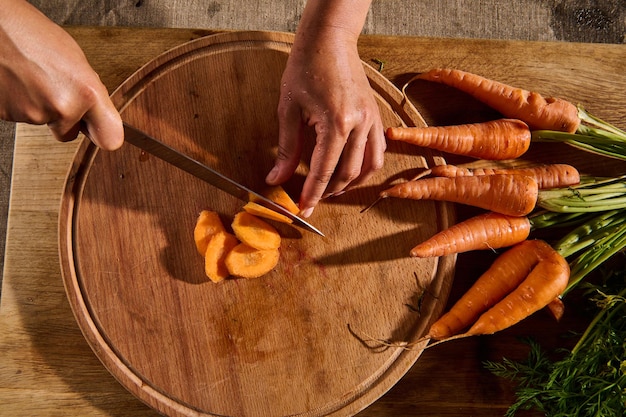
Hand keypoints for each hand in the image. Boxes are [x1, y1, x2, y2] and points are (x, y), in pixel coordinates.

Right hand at [0, 0, 122, 149]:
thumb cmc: (31, 34)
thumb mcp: (76, 60)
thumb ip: (90, 90)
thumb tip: (96, 110)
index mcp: (87, 92)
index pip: (110, 139)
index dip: (103, 135)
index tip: (100, 131)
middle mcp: (64, 107)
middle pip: (69, 133)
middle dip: (65, 119)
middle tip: (54, 89)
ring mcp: (35, 113)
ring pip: (45, 123)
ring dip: (41, 107)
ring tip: (32, 77)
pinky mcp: (10, 115)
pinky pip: (23, 117)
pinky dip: (21, 104)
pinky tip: (20, 82)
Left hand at [265, 0, 383, 217]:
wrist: (329, 39)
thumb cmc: (306, 67)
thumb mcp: (288, 109)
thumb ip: (287, 148)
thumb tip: (276, 178)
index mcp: (336, 123)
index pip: (323, 171)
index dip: (312, 194)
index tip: (302, 210)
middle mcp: (359, 124)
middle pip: (347, 173)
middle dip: (329, 192)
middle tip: (312, 199)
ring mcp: (372, 119)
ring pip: (369, 166)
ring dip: (351, 183)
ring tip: (332, 189)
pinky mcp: (376, 115)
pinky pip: (378, 150)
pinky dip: (366, 166)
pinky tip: (351, 170)